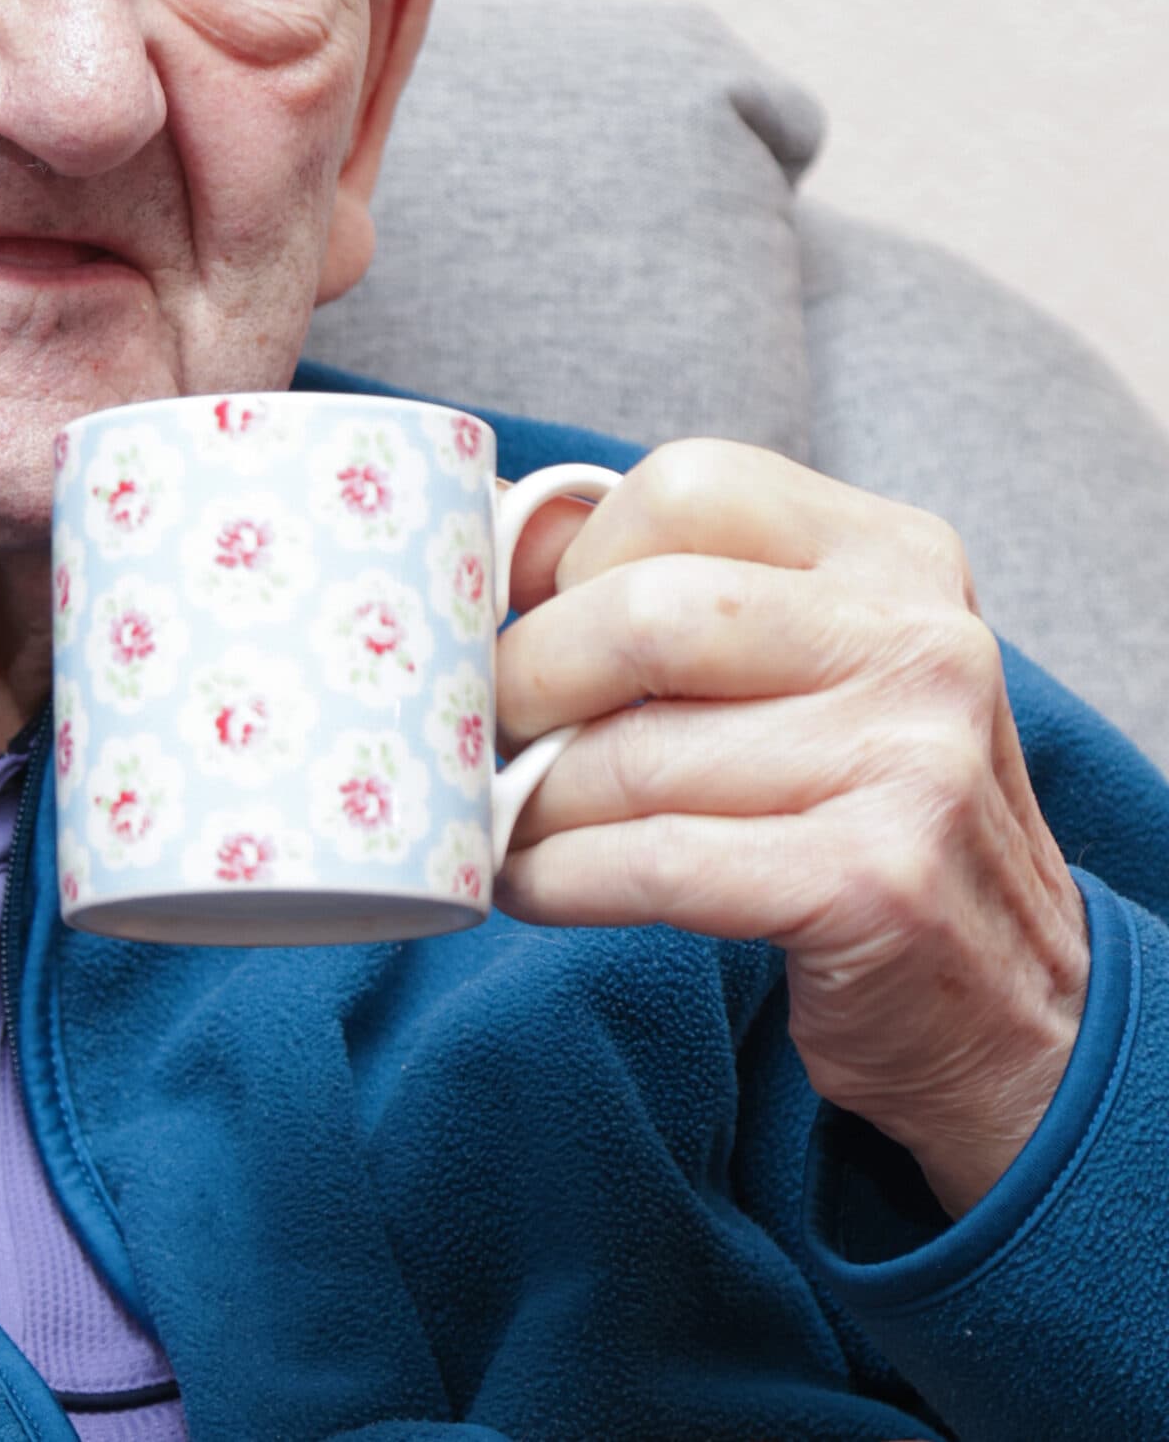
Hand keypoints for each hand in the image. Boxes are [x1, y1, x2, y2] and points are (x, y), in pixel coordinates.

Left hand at [495, 440, 1089, 1217]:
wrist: (1016, 1008)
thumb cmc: (857, 808)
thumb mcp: (805, 664)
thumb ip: (673, 584)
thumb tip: (486, 529)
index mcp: (893, 554)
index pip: (688, 486)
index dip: (574, 552)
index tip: (528, 617)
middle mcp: (919, 641)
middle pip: (647, 615)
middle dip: (525, 677)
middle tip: (479, 726)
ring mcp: (911, 762)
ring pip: (636, 755)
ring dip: (527, 797)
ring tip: (491, 813)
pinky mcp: (875, 884)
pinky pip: (654, 862)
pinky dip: (558, 875)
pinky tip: (524, 882)